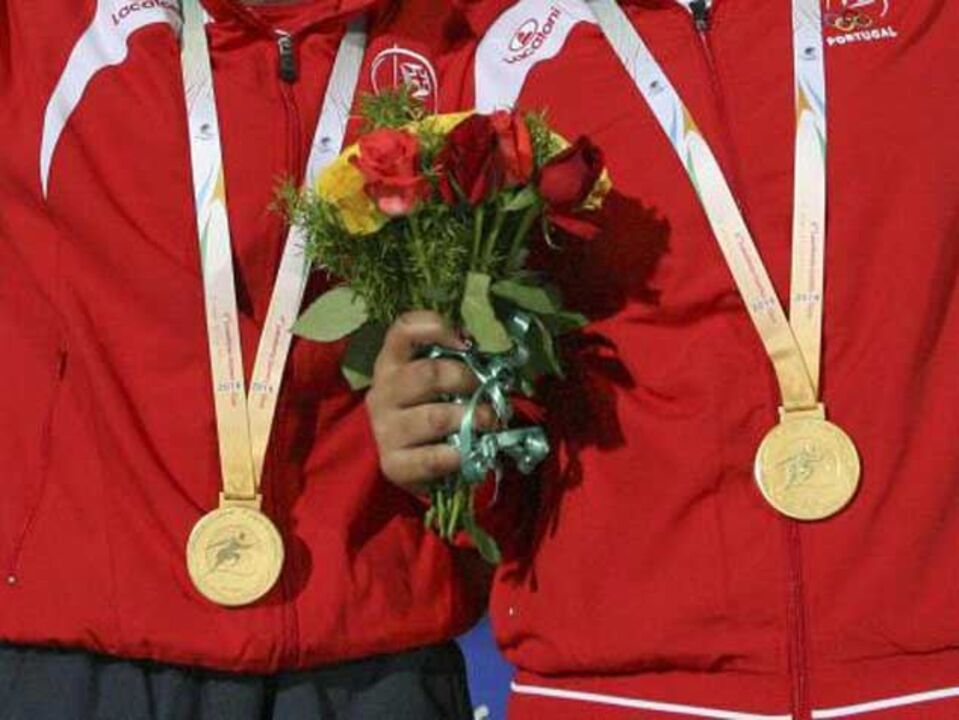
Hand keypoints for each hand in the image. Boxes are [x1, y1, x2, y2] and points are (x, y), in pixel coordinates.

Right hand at [366, 311, 494, 493]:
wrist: (405, 461)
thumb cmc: (426, 410)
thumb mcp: (433, 381)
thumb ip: (452, 361)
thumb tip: (486, 349)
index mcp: (391, 364)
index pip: (403, 330)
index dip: (435, 326)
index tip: (465, 341)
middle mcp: (382, 393)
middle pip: (427, 374)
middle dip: (465, 380)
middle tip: (485, 390)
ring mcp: (385, 429)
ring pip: (435, 418)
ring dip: (471, 418)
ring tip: (489, 421)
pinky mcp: (394, 464)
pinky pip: (433, 458)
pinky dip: (459, 454)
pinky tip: (470, 451)